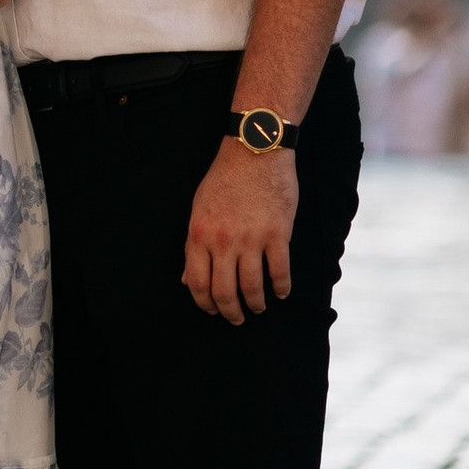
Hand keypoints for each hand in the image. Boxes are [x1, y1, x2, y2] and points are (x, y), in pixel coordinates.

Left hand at [182, 141, 297, 322]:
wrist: (255, 150)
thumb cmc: (225, 178)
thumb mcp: (199, 209)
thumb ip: (194, 245)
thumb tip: (187, 279)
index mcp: (199, 234)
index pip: (198, 284)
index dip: (205, 304)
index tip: (213, 310)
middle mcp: (223, 241)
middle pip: (225, 292)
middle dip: (230, 312)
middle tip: (236, 318)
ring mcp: (252, 238)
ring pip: (252, 287)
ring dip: (255, 304)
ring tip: (258, 306)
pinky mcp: (278, 234)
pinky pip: (279, 271)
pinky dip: (280, 288)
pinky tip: (280, 292)